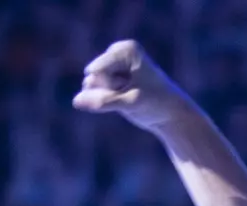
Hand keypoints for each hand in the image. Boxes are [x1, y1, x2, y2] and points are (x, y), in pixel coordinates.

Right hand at [72, 40, 194, 132]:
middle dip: (111, 91)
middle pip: (94, 78)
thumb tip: (75, 101)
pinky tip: (123, 100)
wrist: (170, 115)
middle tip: (134, 94)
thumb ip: (103, 101)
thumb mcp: (131, 103)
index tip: (137, 86)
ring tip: (130, 97)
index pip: (99, 71)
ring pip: (91, 87)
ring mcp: (110, 67)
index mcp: (125, 50)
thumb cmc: (156, 104)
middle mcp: (115, 53)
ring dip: (109, 97)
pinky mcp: (106, 81)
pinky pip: (91, 93)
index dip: (115, 86)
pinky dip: (105, 101)